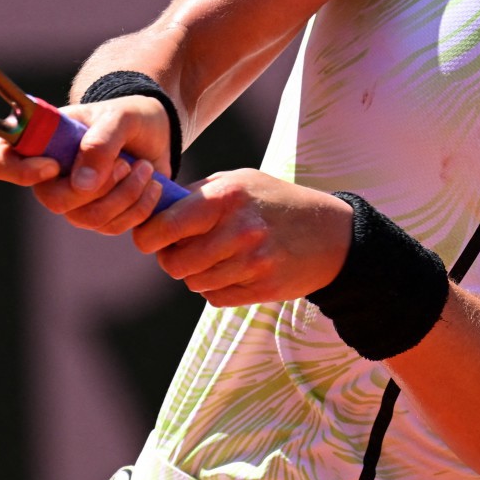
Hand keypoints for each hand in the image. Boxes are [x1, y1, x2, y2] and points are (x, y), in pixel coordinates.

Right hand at [0, 96, 172, 235]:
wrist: (157, 132)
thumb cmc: (129, 115)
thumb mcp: (120, 117)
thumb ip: (101, 143)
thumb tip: (81, 186)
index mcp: (39, 140)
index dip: (19, 171)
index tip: (55, 165)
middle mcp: (47, 174)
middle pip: (53, 200)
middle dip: (99, 186)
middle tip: (126, 164)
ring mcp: (71, 198)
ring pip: (87, 218)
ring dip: (125, 195)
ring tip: (145, 168)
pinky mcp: (98, 215)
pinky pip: (112, 227)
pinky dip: (139, 207)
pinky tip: (151, 183)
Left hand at [129, 171, 351, 306]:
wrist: (332, 233)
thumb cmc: (276, 201)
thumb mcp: (240, 181)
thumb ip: (198, 194)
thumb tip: (155, 210)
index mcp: (226, 197)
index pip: (165, 226)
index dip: (148, 236)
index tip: (149, 237)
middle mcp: (239, 230)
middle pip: (175, 263)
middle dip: (172, 259)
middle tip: (182, 250)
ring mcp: (253, 262)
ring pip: (194, 282)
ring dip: (197, 274)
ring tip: (215, 257)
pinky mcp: (263, 288)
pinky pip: (216, 297)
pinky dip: (216, 288)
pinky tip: (233, 270)